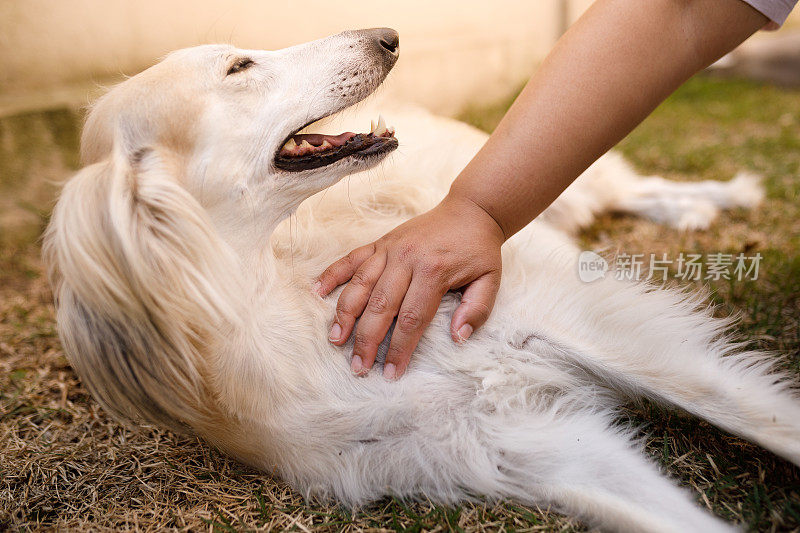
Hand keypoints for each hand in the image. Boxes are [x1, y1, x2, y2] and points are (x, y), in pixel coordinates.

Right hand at [315, 193, 504, 379]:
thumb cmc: (479, 250)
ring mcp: (390, 249)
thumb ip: (477, 310)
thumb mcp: (490, 280)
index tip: (391, 372)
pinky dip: (333, 274)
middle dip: (367, 340)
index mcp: (434, 272)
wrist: (471, 210)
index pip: (412, 319)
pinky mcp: (381, 242)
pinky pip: (351, 258)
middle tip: (358, 367)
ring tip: (336, 339)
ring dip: (345, 314)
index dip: (400, 348)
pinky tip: (317, 292)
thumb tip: (458, 337)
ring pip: (360, 284)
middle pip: (381, 306)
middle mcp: (407, 259)